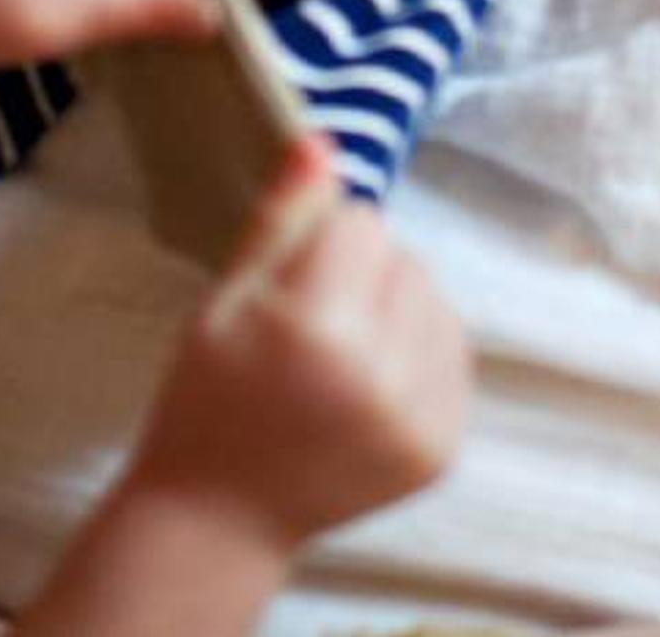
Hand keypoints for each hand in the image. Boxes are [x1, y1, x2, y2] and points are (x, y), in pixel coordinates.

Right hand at [124, 141, 471, 550]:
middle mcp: (381, 374)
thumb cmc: (208, 398)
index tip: (287, 287)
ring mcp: (420, 417)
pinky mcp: (444, 446)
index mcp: (318, 330)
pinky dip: (417, 355)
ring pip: (434, 300)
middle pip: (403, 259)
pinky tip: (369, 384)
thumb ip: (281, 219)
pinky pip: (451, 354)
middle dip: (362, 275)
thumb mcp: (224, 300)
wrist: (222, 518)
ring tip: (343, 354)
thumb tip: (325, 142)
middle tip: (311, 325)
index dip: (319, 244)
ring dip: (396, 309)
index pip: (359, 224)